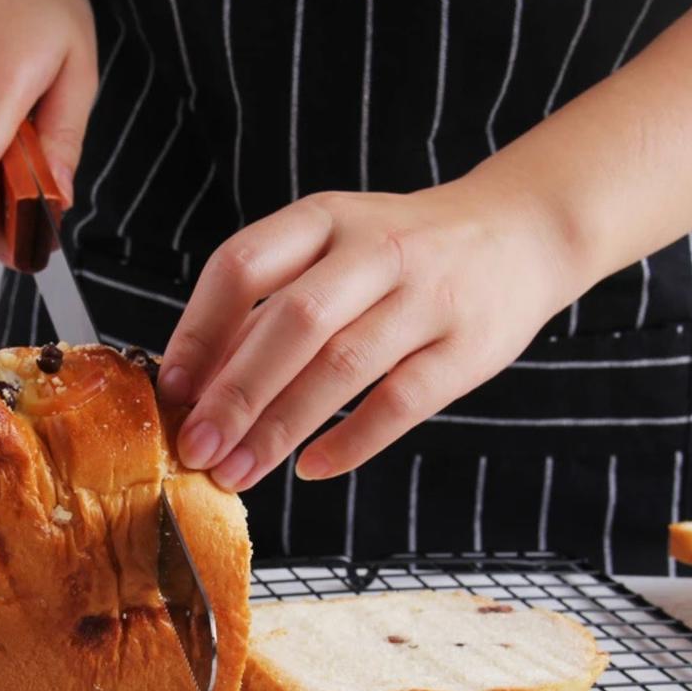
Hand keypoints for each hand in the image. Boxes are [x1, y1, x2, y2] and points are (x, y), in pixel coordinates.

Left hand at [158, 181, 578, 489]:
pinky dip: (351, 441)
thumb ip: (274, 300)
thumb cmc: (403, 252)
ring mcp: (427, 297)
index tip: (172, 390)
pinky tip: (313, 468)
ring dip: (282, 427)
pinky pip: (402, 402)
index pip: (243, 265)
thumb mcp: (336, 246)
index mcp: (325, 220)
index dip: (199, 331)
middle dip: (235, 393)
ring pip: (342, 366)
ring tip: (239, 471)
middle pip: (291, 322)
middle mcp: (374, 250)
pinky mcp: (467, 346)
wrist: (519, 234)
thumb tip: (199, 380)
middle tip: (196, 448)